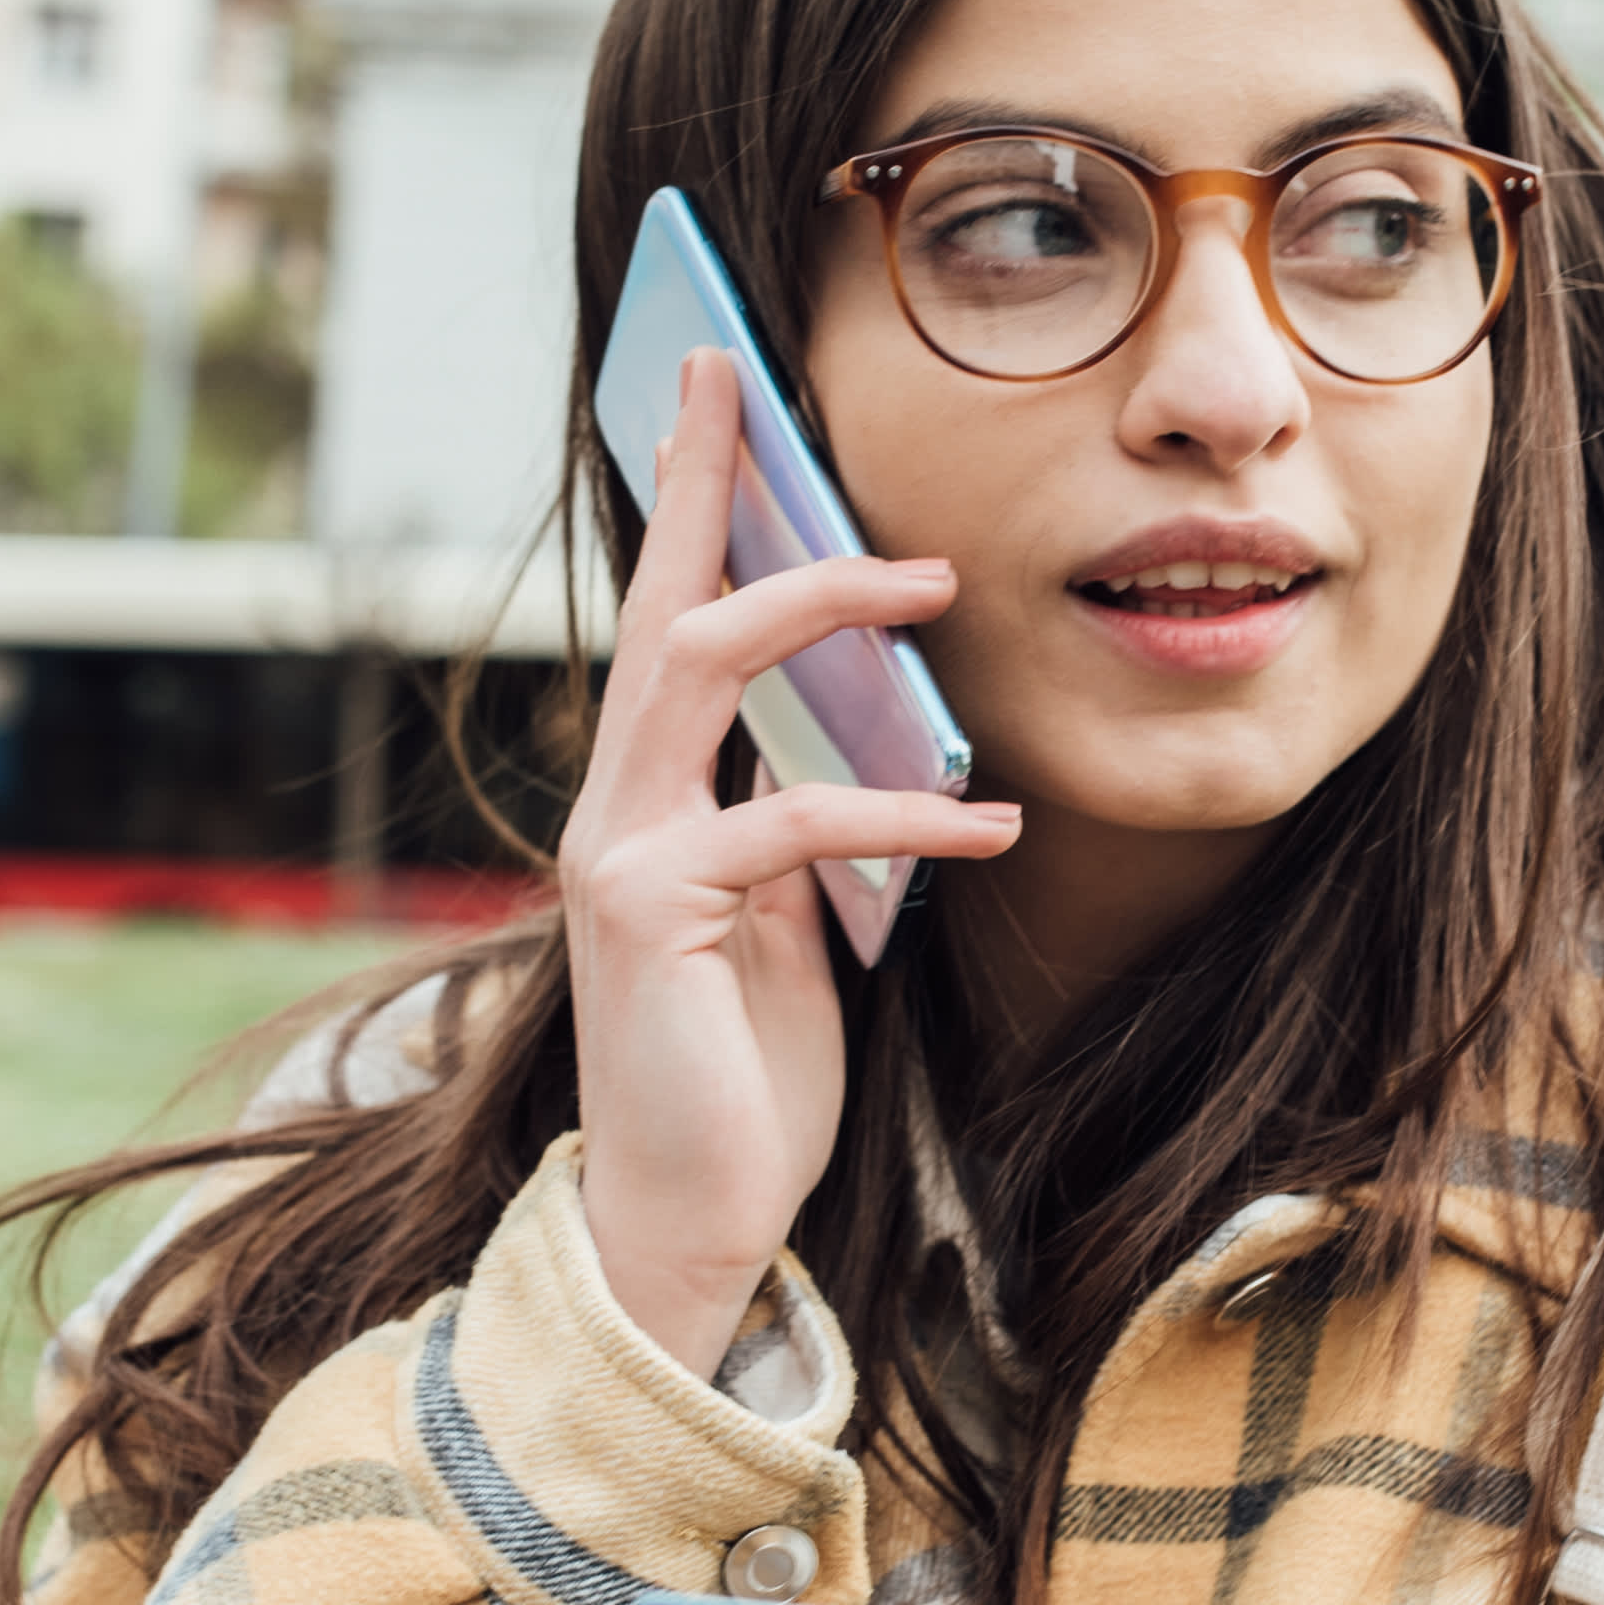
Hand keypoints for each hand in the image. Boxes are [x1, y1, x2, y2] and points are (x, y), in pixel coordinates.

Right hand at [565, 349, 1017, 1368]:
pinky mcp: (654, 914)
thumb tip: (873, 733)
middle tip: (747, 382)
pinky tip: (989, 819)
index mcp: (650, 800)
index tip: (715, 390)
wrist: (689, 1222)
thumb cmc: (745, 1079)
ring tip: (933, 585)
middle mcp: (614, 808)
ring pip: (700, 668)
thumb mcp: (789, 925)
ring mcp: (620, 853)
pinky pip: (790, 819)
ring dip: (818, 607)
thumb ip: (804, 827)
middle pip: (660, 603)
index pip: (669, 622)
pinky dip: (902, 808)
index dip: (688, 502)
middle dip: (704, 483)